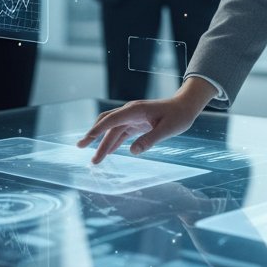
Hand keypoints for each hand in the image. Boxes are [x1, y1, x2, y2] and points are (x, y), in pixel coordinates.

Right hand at [77, 90, 203, 164]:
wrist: (185, 106)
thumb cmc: (178, 116)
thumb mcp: (167, 130)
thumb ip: (150, 140)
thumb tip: (132, 152)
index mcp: (134, 110)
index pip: (111, 120)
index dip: (97, 130)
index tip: (86, 140)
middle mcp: (130, 112)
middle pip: (106, 123)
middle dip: (93, 135)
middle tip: (80, 147)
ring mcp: (132, 117)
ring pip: (112, 130)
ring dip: (103, 144)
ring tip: (95, 160)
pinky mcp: (136, 123)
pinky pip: (120, 133)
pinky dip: (113, 142)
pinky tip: (108, 152)